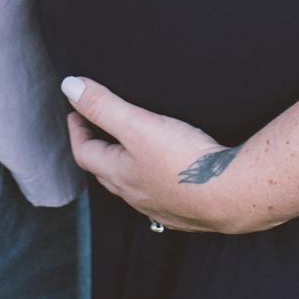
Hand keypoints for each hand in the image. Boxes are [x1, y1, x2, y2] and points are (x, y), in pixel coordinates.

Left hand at [63, 76, 273, 234]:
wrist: (228, 195)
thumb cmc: (183, 160)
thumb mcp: (138, 124)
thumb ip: (103, 105)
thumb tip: (69, 87)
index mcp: (119, 174)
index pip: (84, 152)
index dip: (77, 128)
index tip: (75, 111)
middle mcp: (134, 194)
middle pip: (105, 171)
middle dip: (97, 147)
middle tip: (97, 126)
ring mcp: (158, 206)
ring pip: (131, 185)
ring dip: (124, 165)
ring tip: (130, 146)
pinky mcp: (183, 211)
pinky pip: (157, 194)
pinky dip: (151, 179)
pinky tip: (165, 172)